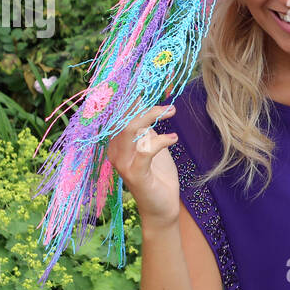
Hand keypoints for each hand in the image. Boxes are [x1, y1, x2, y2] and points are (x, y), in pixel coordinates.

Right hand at [106, 103, 180, 227]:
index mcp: (117, 142)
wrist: (162, 206)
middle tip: (167, 103)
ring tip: (171, 111)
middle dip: (143, 104)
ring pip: (130, 129)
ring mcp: (123, 163)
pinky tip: (174, 138)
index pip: (118, 114)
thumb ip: (146, 128)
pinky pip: (145, 151)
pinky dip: (161, 141)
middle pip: (122, 117)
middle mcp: (115, 151)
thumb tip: (147, 104)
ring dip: (151, 116)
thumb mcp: (152, 145)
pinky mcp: (135, 174)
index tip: (144, 82)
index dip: (129, 97)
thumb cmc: (158, 175)